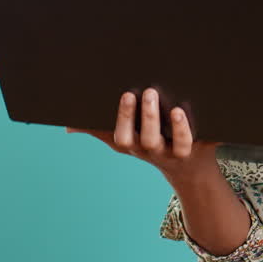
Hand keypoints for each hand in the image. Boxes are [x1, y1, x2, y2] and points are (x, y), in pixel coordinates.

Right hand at [66, 87, 220, 181]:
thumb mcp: (128, 136)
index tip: (125, 94)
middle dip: (138, 117)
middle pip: (142, 139)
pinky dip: (185, 130)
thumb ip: (100, 129)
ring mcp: (172, 153)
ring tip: (163, 101)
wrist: (191, 168)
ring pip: (168, 143)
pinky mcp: (194, 152)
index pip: (120, 135)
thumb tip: (68, 126)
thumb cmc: (155, 142)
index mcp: (133, 143)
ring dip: (164, 124)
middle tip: (141, 92)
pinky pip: (189, 144)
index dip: (121, 118)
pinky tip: (182, 112)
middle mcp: (150, 150)